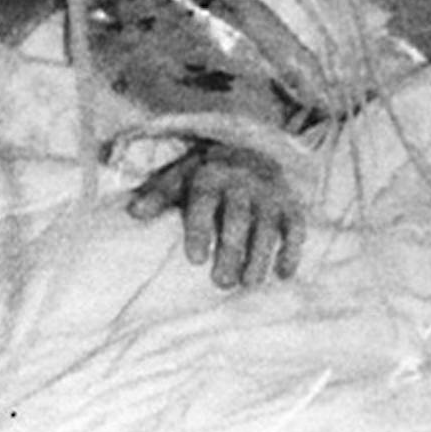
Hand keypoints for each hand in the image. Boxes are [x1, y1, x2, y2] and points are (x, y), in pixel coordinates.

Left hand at [123, 136, 301, 289]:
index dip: (200, 228)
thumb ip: (159, 195)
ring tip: (249, 283)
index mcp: (211, 174)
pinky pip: (296, 226)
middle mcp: (243, 181)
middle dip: (231, 249)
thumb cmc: (207, 173)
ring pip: (268, 224)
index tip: (195, 259)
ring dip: (260, 255)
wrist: (249, 148)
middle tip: (221, 281)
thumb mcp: (180, 177)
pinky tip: (283, 274)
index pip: (204, 200)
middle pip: (238, 217)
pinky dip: (292, 250)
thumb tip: (134, 212)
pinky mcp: (291, 203)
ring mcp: (270, 192)